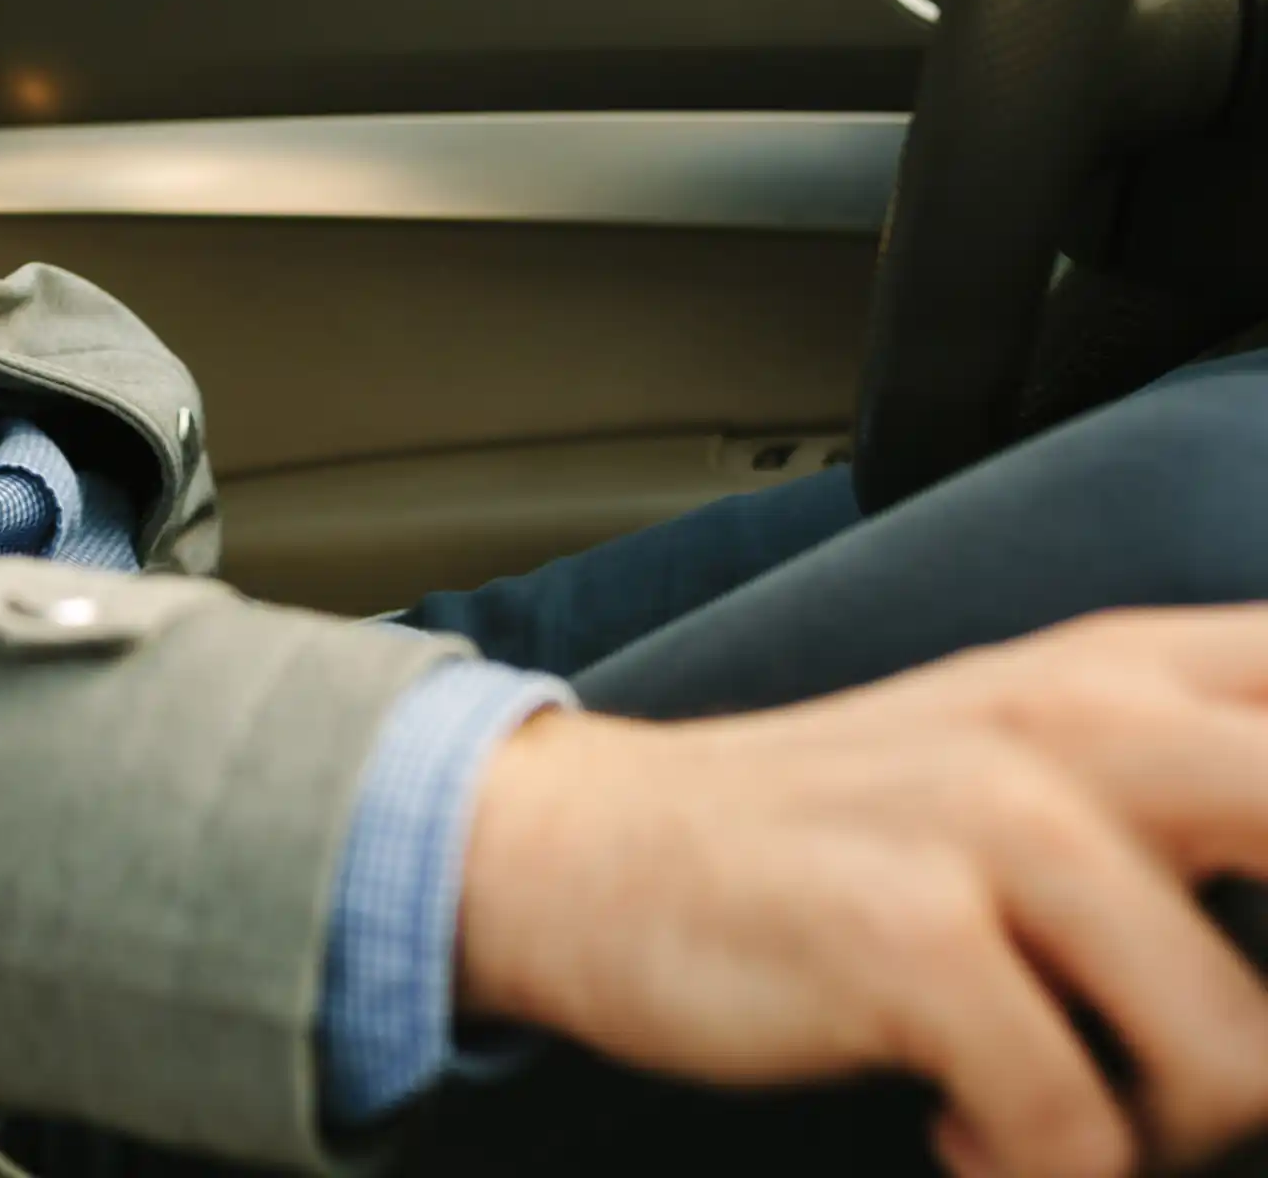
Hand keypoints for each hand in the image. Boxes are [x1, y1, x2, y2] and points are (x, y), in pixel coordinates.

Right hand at [456, 609, 1267, 1177]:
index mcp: (1137, 665)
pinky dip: (1029, 1173)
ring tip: (1063, 1108)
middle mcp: (1083, 713)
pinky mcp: (908, 926)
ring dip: (1160, 1132)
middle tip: (1203, 1066)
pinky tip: (962, 1134)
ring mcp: (995, 813)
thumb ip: (1218, 781)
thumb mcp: (1046, 766)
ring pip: (1240, 1056)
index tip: (1263, 944)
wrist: (592, 850)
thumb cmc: (846, 840)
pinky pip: (1080, 1133)